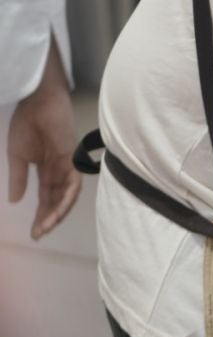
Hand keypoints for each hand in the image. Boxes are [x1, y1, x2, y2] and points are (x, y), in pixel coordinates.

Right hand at [7, 45, 80, 239]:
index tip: (33, 233)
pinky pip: (74, 182)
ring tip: (46, 226)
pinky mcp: (73, 157)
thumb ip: (18, 178)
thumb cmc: (26, 123)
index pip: (45, 198)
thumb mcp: (17, 156)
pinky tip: (57, 209)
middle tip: (39, 234)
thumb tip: (15, 201)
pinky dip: (67, 197)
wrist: (37, 102)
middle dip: (49, 218)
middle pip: (58, 200)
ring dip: (58, 212)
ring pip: (68, 195)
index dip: (41, 215)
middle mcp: (59, 170)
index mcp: (46, 170)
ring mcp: (68, 164)